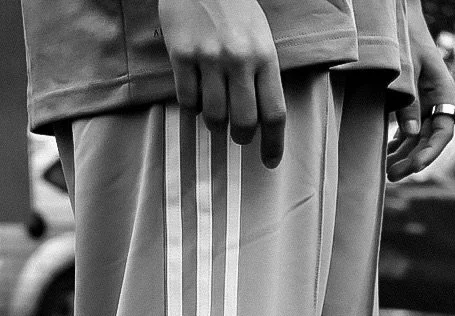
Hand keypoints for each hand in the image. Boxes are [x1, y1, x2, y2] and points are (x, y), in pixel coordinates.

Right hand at [158, 0, 285, 168]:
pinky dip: (192, 106)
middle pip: (243, 123)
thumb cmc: (235, 7)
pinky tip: (196, 92)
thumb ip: (261, 74)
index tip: (270, 161)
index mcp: (264, 55)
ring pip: (213, 116)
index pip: (274, 112)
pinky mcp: (181, 54)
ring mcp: (208, 57)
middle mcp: (239, 59)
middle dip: (241, 137)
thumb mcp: (260, 36)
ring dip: (215, 123)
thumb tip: (259, 120)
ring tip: (215, 110)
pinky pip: (187, 100)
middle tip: (237, 134)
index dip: (273, 144)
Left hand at [387, 0, 454, 181]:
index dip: (430, 152)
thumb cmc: (404, 40)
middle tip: (393, 175)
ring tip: (387, 172)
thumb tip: (409, 135)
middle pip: (429, 140)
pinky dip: (398, 144)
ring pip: (417, 138)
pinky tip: (386, 156)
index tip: (415, 168)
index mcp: (443, 92)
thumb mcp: (406, 70)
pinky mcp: (411, 103)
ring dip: (404, 156)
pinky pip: (407, 130)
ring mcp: (424, 103)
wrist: (398, 20)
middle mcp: (437, 101)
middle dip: (413, 160)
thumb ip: (408, 102)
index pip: (443, 132)